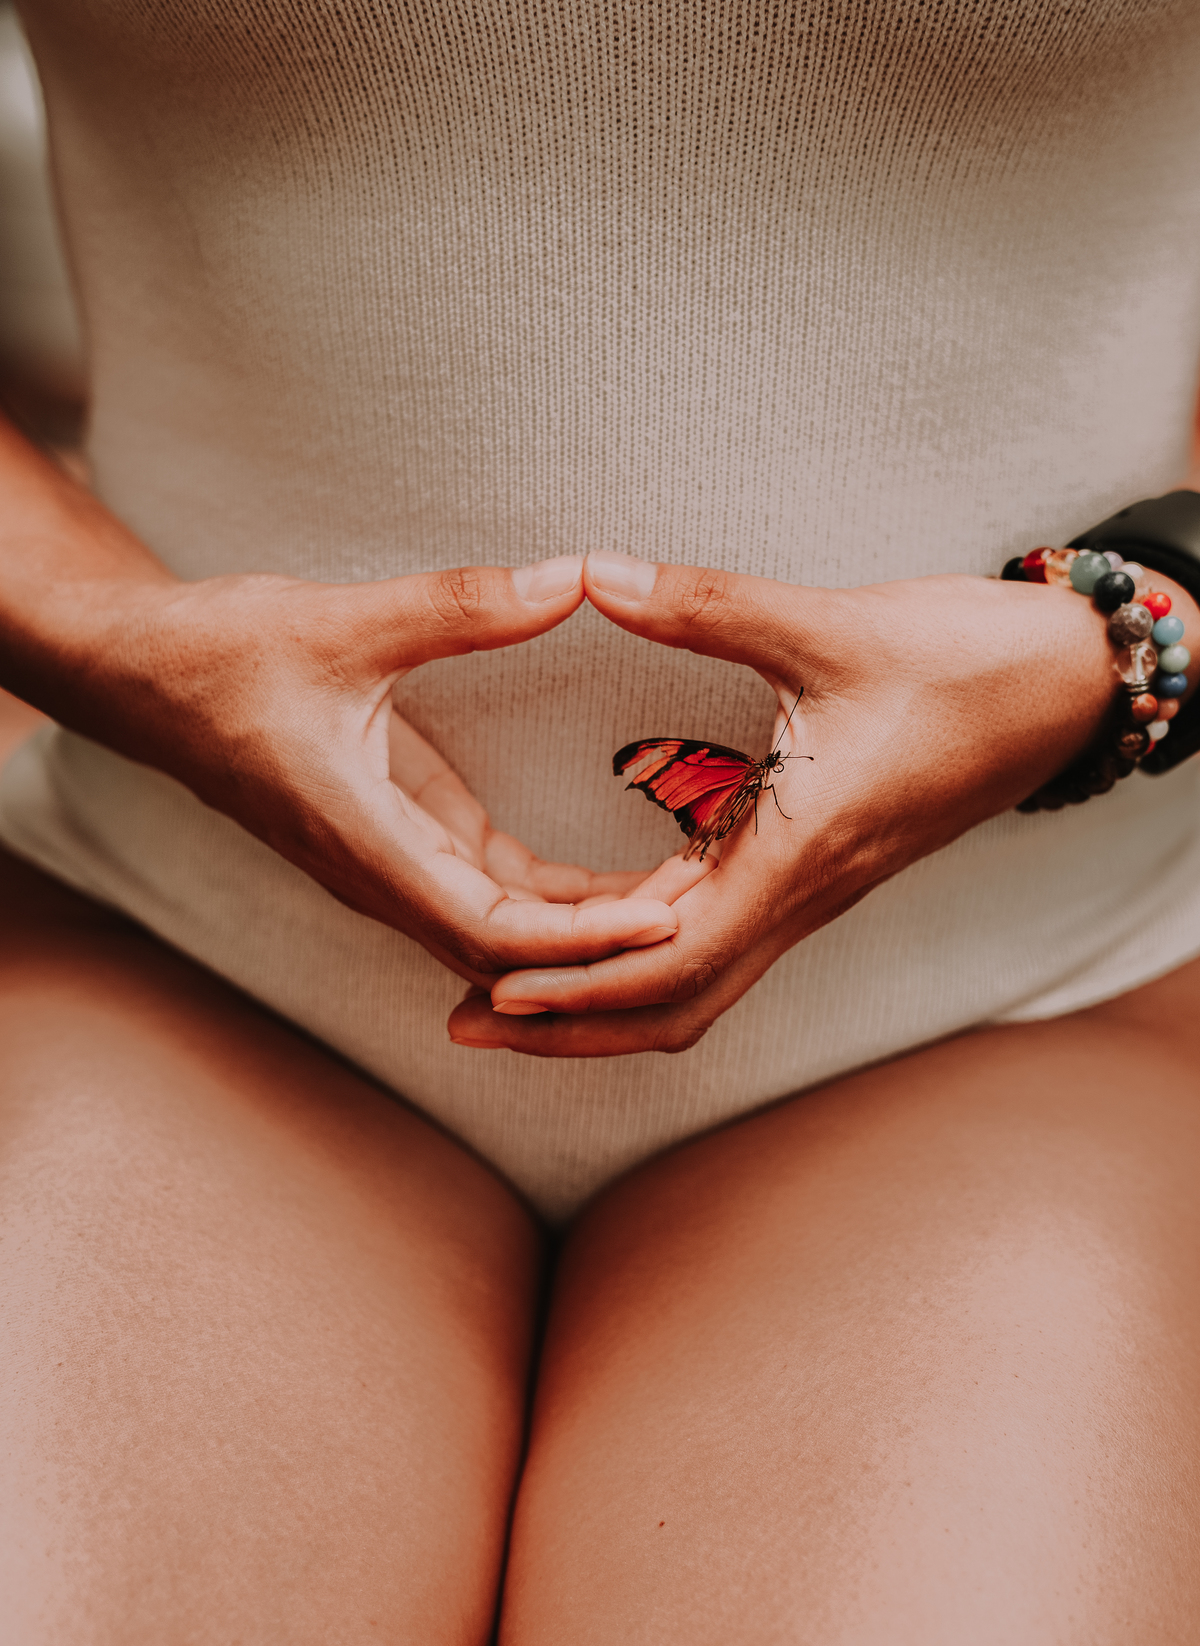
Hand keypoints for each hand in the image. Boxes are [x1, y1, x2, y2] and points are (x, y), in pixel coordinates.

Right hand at [9, 551, 677, 979]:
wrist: (146, 678)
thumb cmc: (224, 658)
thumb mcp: (344, 622)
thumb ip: (460, 606)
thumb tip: (571, 578)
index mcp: (364, 842)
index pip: (490, 927)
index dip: (581, 938)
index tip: (664, 920)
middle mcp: (380, 875)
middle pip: (511, 954)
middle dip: (604, 945)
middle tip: (705, 907)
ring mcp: (390, 866)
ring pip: (504, 934)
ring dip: (585, 929)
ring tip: (682, 898)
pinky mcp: (400, 842)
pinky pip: (491, 894)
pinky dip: (556, 899)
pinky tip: (619, 884)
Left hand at [449, 550, 1199, 1053]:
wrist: (1063, 686)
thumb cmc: (966, 662)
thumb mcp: (831, 625)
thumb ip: (704, 603)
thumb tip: (593, 573)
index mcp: (800, 852)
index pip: (676, 960)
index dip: (581, 986)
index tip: (494, 991)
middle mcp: (802, 894)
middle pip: (676, 1006)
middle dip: (572, 1025)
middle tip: (466, 1024)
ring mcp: (809, 891)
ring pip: (698, 987)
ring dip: (603, 1001)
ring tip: (508, 995)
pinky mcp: (812, 870)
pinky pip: (720, 944)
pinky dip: (646, 958)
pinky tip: (591, 934)